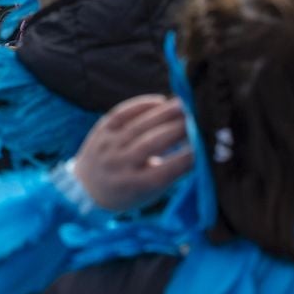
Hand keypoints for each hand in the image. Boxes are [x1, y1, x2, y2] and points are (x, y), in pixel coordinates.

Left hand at [69, 95, 193, 211]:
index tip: (207, 144)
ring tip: (185, 104)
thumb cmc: (129, 192)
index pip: (167, 170)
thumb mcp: (151, 192)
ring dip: (164, 113)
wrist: (86, 189)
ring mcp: (109, 145)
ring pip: (139, 125)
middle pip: (153, 142)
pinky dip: (141, 105)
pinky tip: (159, 101)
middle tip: (201, 117)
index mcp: (137, 184)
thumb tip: (200, 151)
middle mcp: (121, 164)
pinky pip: (121, 113)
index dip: (189, 156)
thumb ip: (171, 173)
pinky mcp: (100, 130)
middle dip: (179, 128)